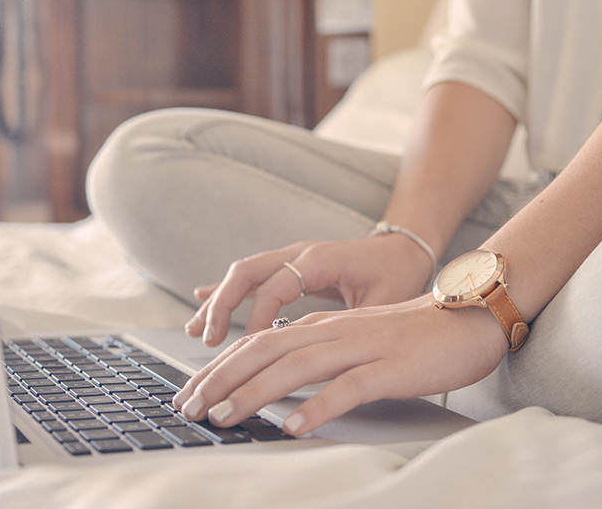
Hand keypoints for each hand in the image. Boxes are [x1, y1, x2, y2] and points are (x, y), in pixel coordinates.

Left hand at [173, 295, 509, 435]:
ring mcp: (362, 348)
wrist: (470, 318)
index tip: (189, 394)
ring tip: (223, 417)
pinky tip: (293, 426)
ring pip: (295, 367)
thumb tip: (277, 381)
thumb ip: (319, 355)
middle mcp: (334, 333)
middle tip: (188, 408)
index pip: (256, 344)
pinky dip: (317, 407)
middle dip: (219, 380)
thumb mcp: (356, 342)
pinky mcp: (390, 368)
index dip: (218, 368)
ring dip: (253, 393)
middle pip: (264, 352)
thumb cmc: (414, 337)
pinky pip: (348, 388)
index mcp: (323, 328)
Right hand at [185, 234, 436, 346]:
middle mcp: (300, 253)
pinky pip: (251, 277)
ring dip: (218, 302)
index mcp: (321, 259)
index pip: (276, 287)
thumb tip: (328, 353)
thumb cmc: (397, 274)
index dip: (259, 317)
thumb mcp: (384, 300)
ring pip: (243, 274)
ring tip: (196, 332)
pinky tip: (202, 303)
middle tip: (208, 340)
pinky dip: (226, 292)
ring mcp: (291, 257)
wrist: (404, 248)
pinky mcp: (289, 267)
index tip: (249, 348)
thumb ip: (355, 321)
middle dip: (222, 306)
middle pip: (247, 272)